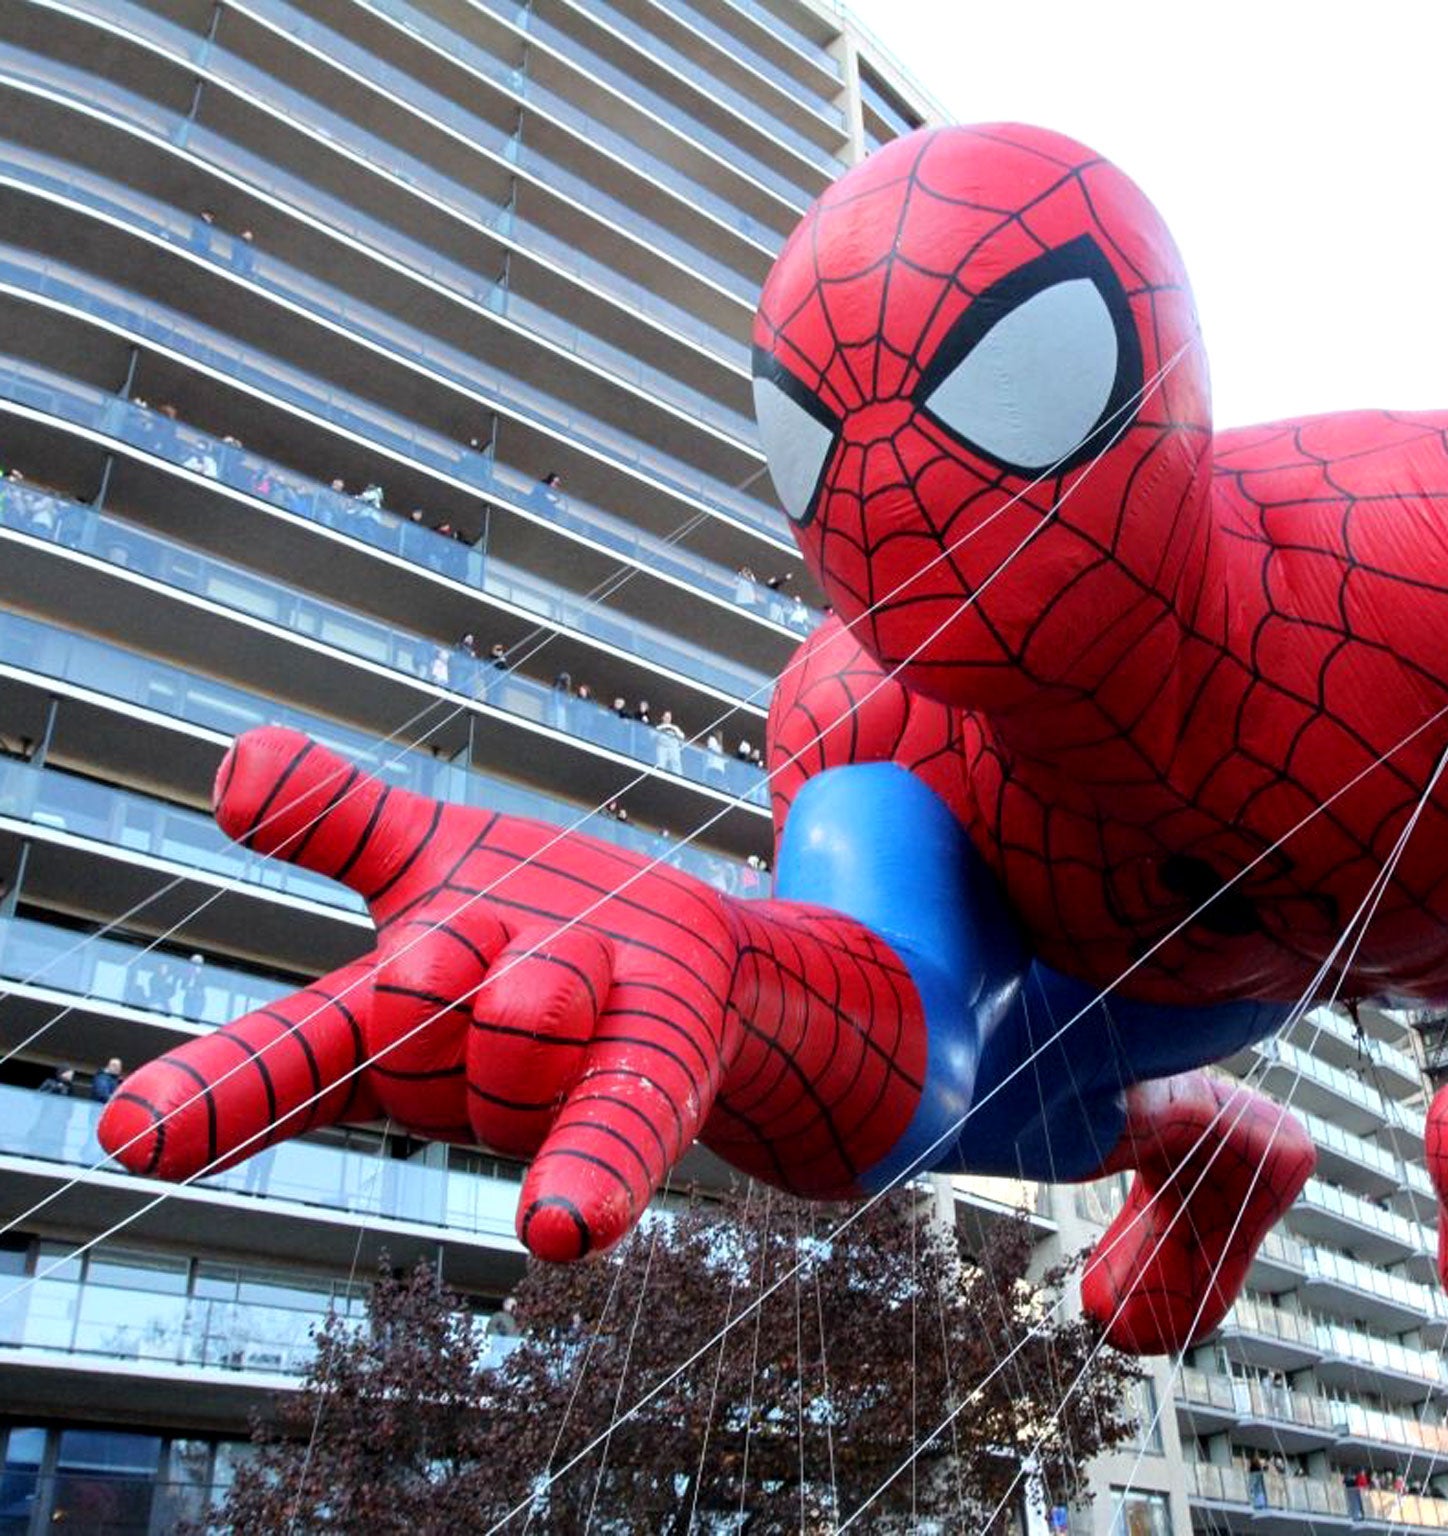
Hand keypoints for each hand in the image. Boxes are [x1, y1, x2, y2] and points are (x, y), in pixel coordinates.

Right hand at [101, 727, 735, 1259]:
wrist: (703, 962)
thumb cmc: (538, 917)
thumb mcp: (430, 854)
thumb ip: (336, 817)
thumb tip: (237, 763)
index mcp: (389, 1017)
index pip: (285, 1059)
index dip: (211, 1097)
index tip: (128, 1137)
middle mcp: (462, 1073)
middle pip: (417, 1007)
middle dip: (441, 967)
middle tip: (484, 951)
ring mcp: (561, 1088)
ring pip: (518, 1029)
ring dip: (548, 983)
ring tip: (583, 966)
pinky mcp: (651, 1084)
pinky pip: (612, 1129)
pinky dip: (585, 1176)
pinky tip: (558, 1230)